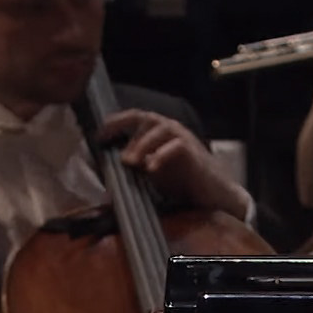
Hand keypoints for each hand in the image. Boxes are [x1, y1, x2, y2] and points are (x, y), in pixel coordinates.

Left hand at [100, 109, 251, 221]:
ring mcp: (184, 139)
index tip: (99, 135)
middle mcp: (171, 131)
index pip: (135, 117)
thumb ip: (133, 171)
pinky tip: (150, 168)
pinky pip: (177, 146)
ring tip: (129, 162)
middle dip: (126, 131)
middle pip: (146, 118)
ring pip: (161, 128)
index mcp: (158, 133)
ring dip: (142, 143)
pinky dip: (161, 155)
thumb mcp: (150, 175)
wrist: (213, 194)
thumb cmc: (181, 182)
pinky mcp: (195, 153)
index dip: (116, 122)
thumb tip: (106, 180)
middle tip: (112, 150)